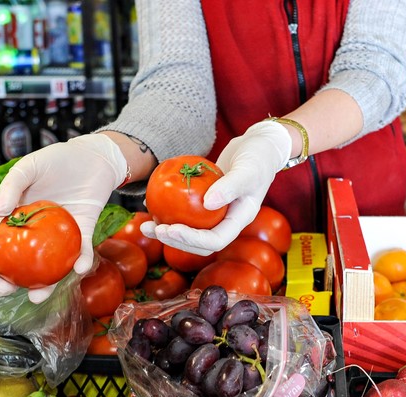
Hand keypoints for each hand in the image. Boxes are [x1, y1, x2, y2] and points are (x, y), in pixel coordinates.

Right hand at [0, 134, 128, 302]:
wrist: (92, 156)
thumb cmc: (58, 159)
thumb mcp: (28, 167)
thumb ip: (12, 186)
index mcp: (18, 215)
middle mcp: (37, 230)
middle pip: (20, 260)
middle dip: (9, 278)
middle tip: (3, 289)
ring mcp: (60, 235)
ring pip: (49, 264)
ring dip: (44, 284)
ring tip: (36, 297)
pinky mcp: (84, 232)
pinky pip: (82, 251)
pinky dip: (81, 261)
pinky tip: (77, 270)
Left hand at [140, 120, 290, 254]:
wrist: (260, 145)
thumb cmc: (259, 156)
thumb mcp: (248, 169)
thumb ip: (230, 186)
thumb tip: (207, 204)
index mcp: (239, 220)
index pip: (215, 240)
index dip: (191, 240)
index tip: (170, 230)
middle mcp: (227, 220)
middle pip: (199, 242)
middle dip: (174, 240)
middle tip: (152, 229)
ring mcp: (216, 212)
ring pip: (190, 230)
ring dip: (167, 231)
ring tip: (146, 224)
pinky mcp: (206, 201)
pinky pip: (186, 211)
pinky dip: (168, 211)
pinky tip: (150, 204)